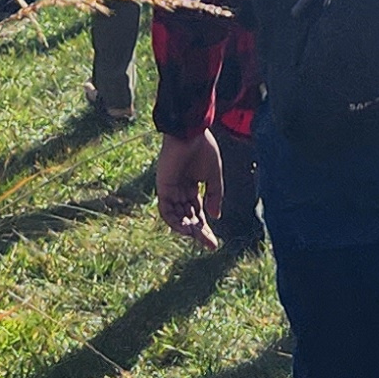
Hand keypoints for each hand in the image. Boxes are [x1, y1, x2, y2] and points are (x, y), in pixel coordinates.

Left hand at [155, 131, 224, 248]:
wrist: (191, 133)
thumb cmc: (203, 149)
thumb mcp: (214, 176)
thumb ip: (215, 195)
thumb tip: (215, 216)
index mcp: (192, 185)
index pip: (198, 211)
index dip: (205, 227)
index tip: (214, 243)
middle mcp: (180, 190)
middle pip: (188, 217)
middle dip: (198, 231)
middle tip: (210, 244)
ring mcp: (170, 189)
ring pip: (176, 216)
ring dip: (186, 229)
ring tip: (198, 237)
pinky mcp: (162, 187)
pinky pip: (165, 209)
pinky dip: (173, 221)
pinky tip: (185, 229)